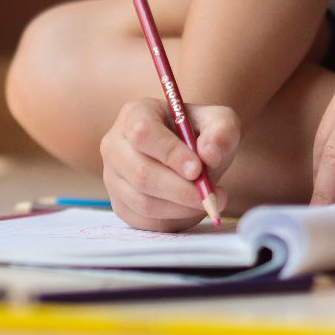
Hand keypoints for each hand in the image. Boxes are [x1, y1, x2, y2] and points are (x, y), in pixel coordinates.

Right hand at [101, 98, 239, 231]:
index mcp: (135, 113)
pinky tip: (189, 208)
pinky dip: (172, 220)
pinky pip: (143, 220)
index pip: (142, 133)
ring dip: (180, 207)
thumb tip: (209, 154)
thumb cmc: (198, 135)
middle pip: (141, 173)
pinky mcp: (119, 204)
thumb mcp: (218, 122)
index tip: (197, 169)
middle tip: (209, 195)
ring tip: (205, 200)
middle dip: (180, 189)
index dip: (170, 153)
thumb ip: (222, 131)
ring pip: (142, 202)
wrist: (186, 157)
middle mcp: (115, 144)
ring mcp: (112, 177)